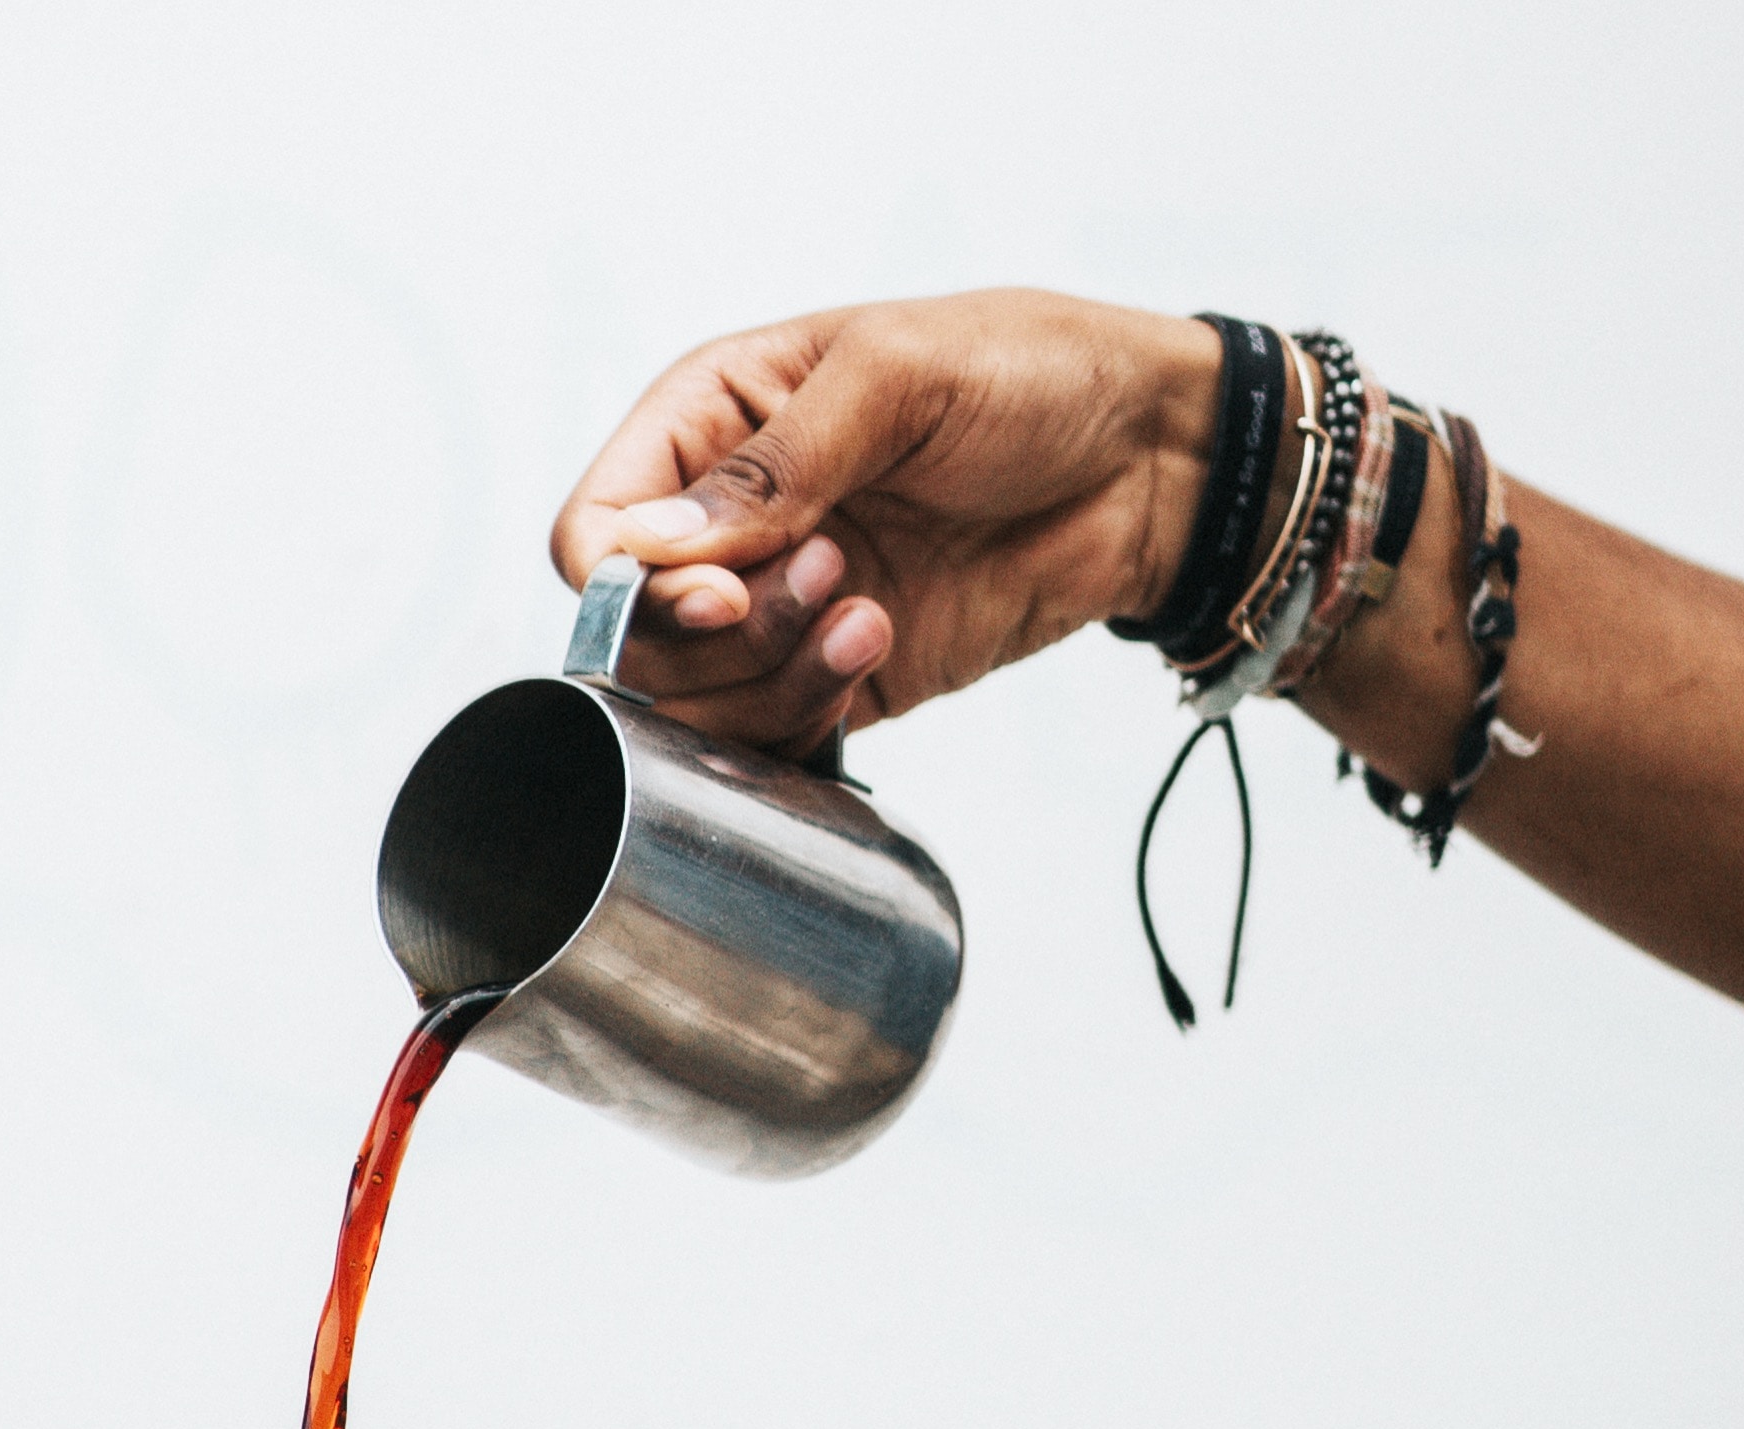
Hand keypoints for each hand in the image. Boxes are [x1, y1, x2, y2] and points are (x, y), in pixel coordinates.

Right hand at [552, 290, 1223, 761]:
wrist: (1150, 461)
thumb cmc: (1031, 374)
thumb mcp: (896, 378)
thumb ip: (771, 467)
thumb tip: (654, 550)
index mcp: (710, 419)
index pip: (594, 531)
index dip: (629, 585)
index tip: (720, 592)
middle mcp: (726, 524)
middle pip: (635, 638)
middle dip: (722, 635)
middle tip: (833, 579)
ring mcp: (777, 608)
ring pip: (695, 703)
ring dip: (774, 676)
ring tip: (871, 611)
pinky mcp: (832, 678)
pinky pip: (767, 740)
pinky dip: (806, 717)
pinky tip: (880, 649)